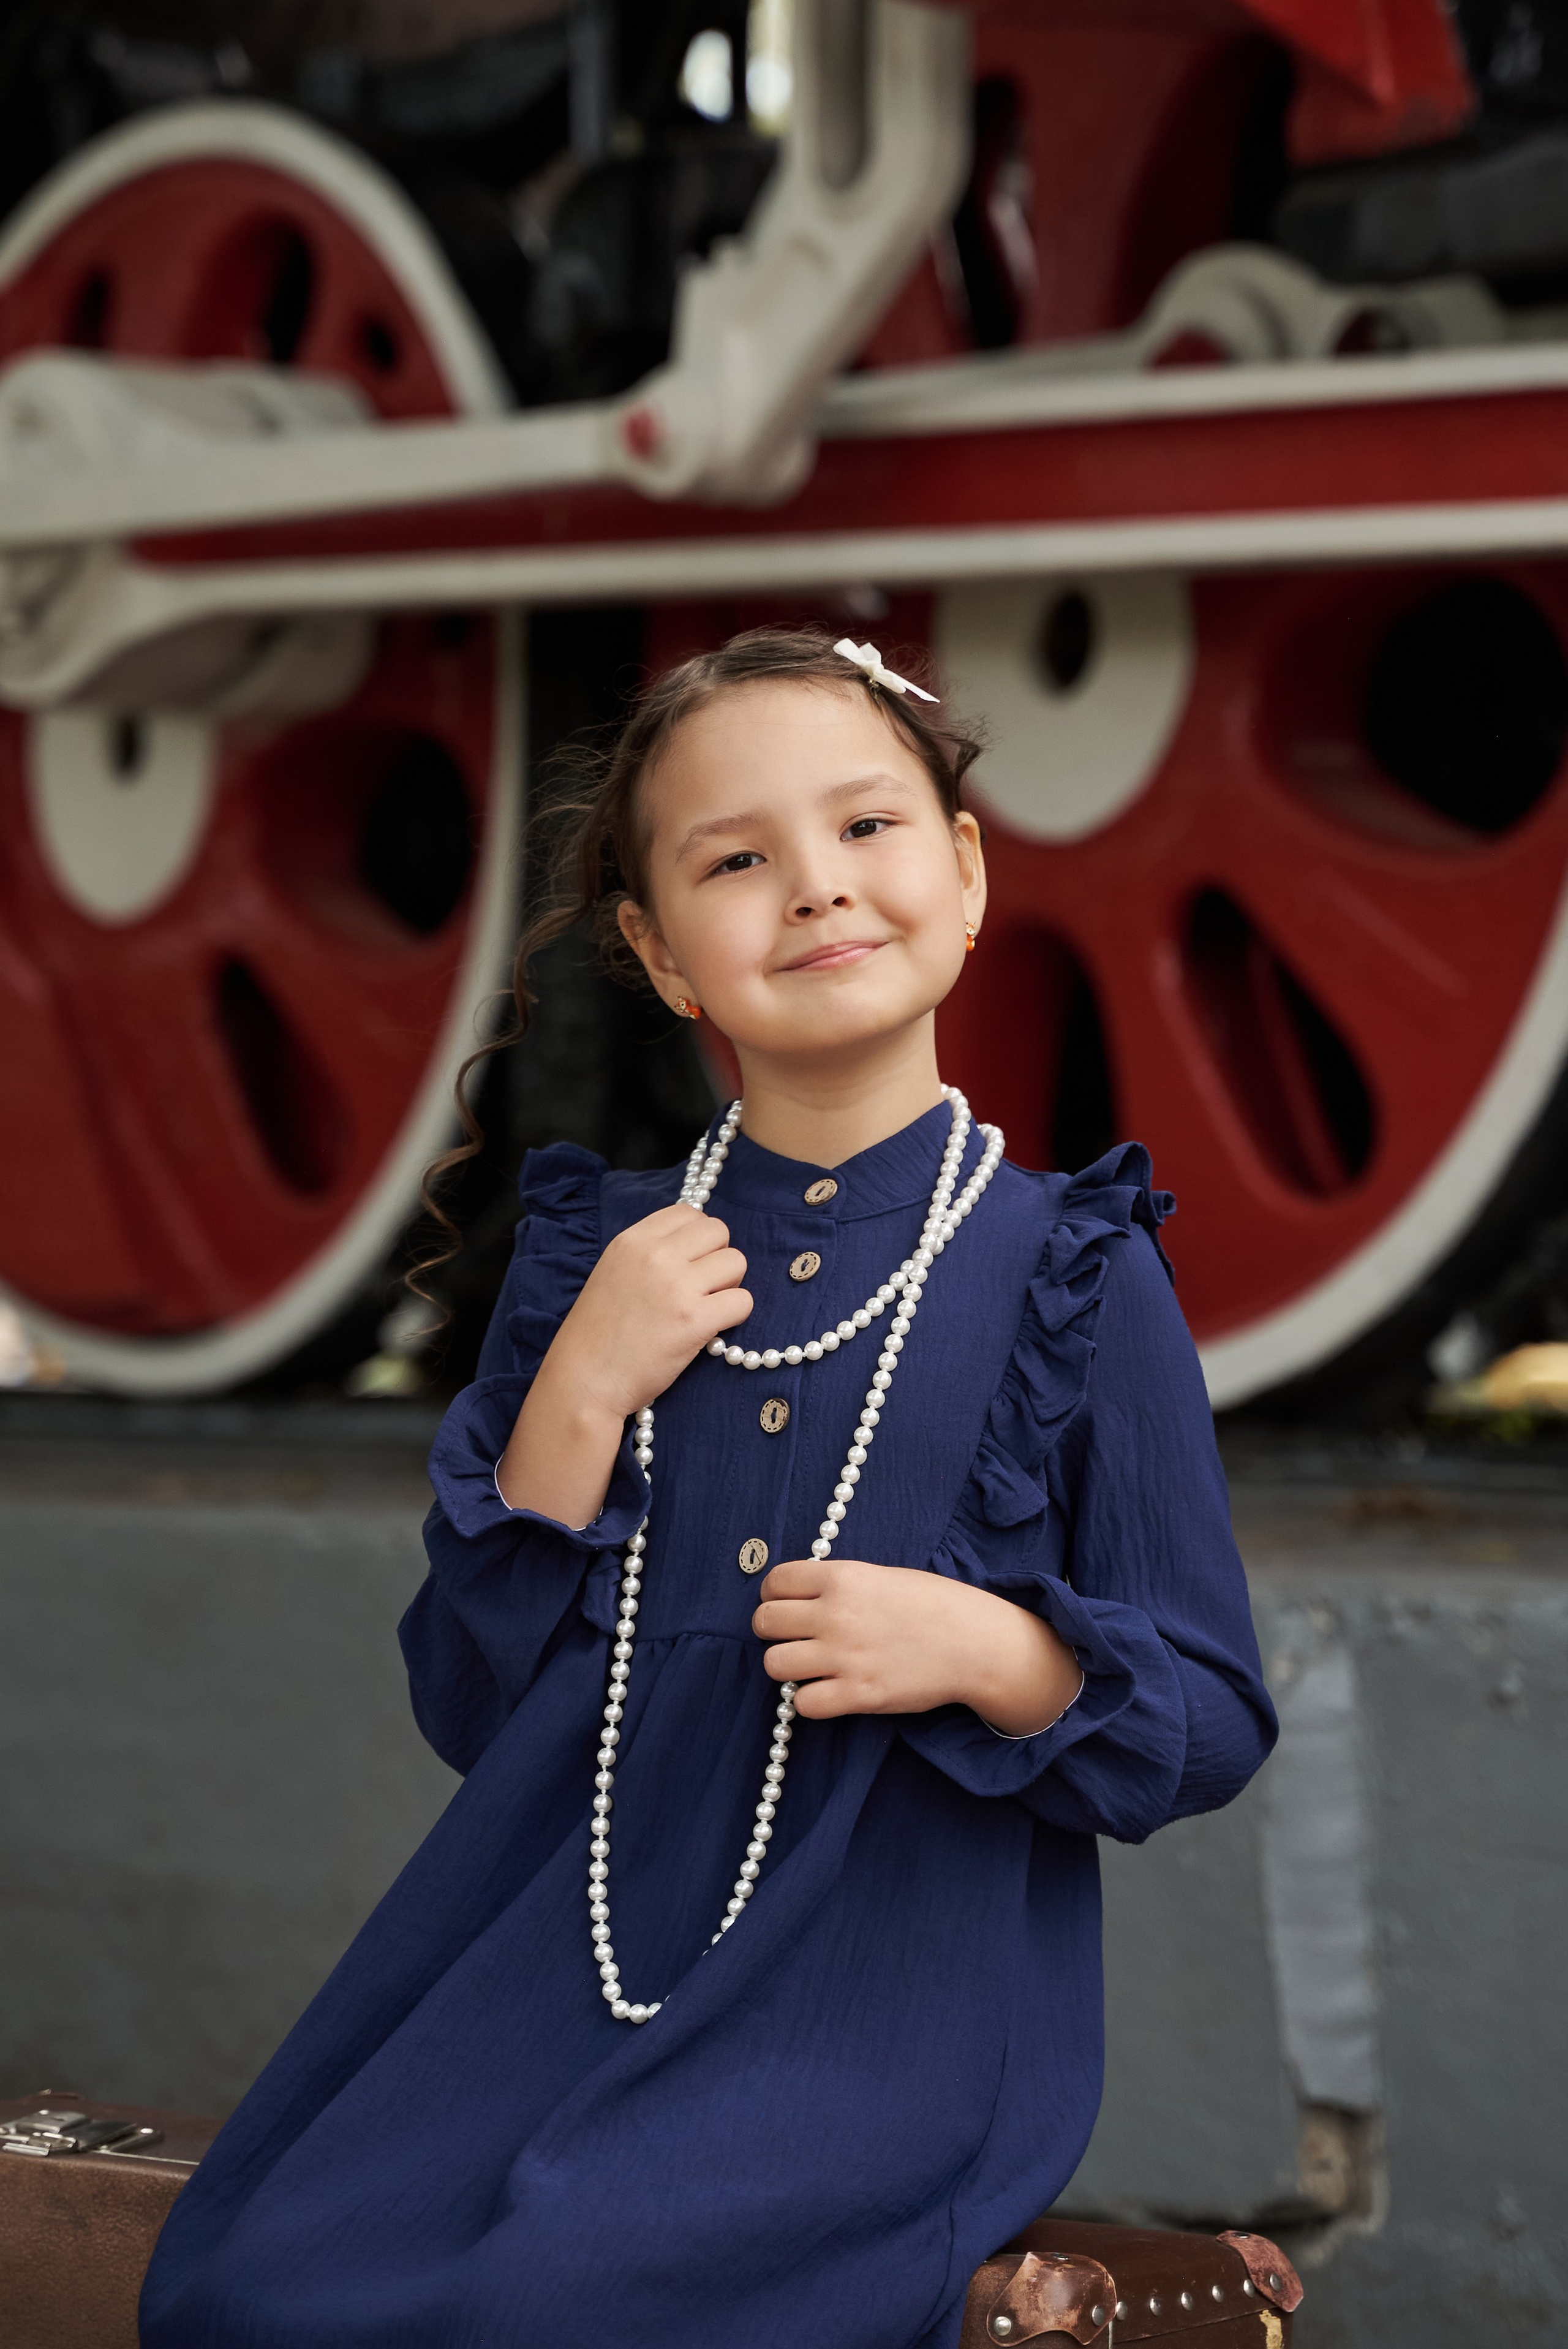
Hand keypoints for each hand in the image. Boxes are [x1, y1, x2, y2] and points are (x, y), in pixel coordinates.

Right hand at [548, 1203, 751, 1422]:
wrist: (584, 1381)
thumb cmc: (598, 1334)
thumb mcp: (613, 1273)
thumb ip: (648, 1252)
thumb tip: (695, 1241)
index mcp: (632, 1241)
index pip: (688, 1212)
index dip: (698, 1237)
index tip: (691, 1261)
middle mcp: (655, 1256)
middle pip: (719, 1231)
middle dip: (717, 1257)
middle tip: (702, 1286)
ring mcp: (676, 1287)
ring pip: (737, 1262)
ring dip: (729, 1286)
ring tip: (705, 1307)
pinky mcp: (694, 1321)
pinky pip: (742, 1301)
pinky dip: (734, 1315)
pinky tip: (710, 1328)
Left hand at [751, 1558, 1082, 1732]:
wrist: (975, 1643)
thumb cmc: (933, 1605)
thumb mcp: (882, 1577)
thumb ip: (839, 1584)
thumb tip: (798, 1595)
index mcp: (843, 1578)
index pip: (775, 1582)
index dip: (774, 1595)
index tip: (787, 1605)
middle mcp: (837, 1615)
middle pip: (765, 1622)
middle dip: (773, 1631)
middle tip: (795, 1638)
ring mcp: (845, 1656)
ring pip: (774, 1664)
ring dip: (787, 1666)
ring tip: (809, 1666)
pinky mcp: (858, 1695)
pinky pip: (802, 1703)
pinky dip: (809, 1700)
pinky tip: (828, 1691)